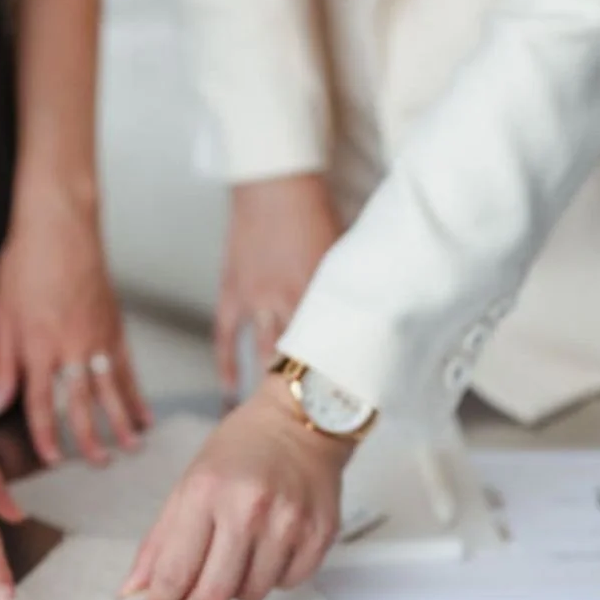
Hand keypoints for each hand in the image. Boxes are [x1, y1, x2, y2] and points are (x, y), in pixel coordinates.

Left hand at [0, 195, 150, 465]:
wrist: (61, 226)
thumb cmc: (27, 263)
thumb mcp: (2, 315)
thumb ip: (2, 365)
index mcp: (39, 348)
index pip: (41, 403)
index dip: (46, 434)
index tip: (52, 457)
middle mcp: (72, 349)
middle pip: (82, 404)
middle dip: (89, 438)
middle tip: (98, 463)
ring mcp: (98, 339)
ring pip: (111, 390)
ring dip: (121, 423)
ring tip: (130, 447)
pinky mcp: (115, 327)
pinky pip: (128, 368)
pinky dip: (137, 393)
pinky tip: (144, 412)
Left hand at [122, 376, 350, 599]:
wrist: (301, 423)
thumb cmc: (241, 450)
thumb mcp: (189, 483)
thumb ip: (160, 541)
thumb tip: (134, 591)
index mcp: (206, 492)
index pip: (176, 571)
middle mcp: (249, 509)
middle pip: (214, 594)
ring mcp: (289, 524)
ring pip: (252, 594)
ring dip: (237, 589)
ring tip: (237, 557)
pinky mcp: (319, 535)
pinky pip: (287, 584)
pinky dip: (273, 577)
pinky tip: (269, 549)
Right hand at [218, 173, 340, 395]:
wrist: (274, 183)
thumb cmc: (314, 210)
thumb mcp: (342, 252)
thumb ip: (351, 286)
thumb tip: (372, 311)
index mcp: (322, 289)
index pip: (334, 342)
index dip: (343, 374)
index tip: (354, 403)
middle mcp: (289, 298)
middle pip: (301, 355)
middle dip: (310, 387)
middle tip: (318, 417)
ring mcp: (257, 299)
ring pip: (265, 352)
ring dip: (271, 384)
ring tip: (276, 413)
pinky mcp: (233, 293)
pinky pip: (227, 337)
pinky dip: (228, 364)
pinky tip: (230, 389)